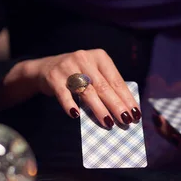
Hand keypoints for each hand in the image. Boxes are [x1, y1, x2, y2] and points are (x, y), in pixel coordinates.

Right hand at [23, 49, 140, 127]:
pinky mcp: (54, 77)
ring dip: (99, 109)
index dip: (126, 98)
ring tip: (108, 122)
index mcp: (99, 57)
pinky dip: (70, 105)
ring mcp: (68, 67)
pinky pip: (64, 94)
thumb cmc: (77, 75)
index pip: (116, 80)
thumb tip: (124, 110)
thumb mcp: (93, 73)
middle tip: (126, 120)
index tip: (135, 113)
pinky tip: (76, 115)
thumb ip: (106, 86)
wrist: (45, 68)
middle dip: (117, 105)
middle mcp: (84, 59)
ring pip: (87, 91)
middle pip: (104, 86)